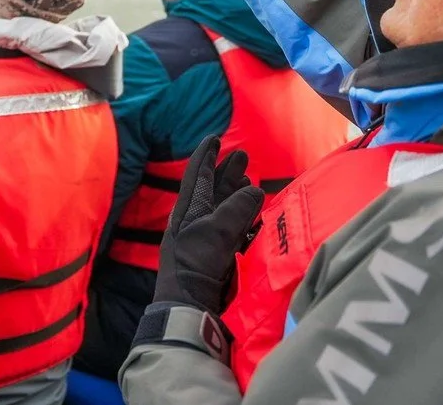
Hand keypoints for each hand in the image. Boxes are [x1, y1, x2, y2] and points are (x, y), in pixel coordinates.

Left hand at [154, 136, 264, 314]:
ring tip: (249, 179)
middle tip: (243, 156)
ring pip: (225, 208)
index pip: (198, 175)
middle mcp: (197, 220)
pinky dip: (245, 216)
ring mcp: (208, 238)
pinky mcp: (220, 255)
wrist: (190, 305)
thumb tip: (254, 189)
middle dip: (227, 172)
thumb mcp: (216, 231)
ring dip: (237, 193)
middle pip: (214, 189)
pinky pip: (234, 228)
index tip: (214, 138)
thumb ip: (237, 208)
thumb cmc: (196, 264)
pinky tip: (254, 210)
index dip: (206, 156)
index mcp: (188, 210)